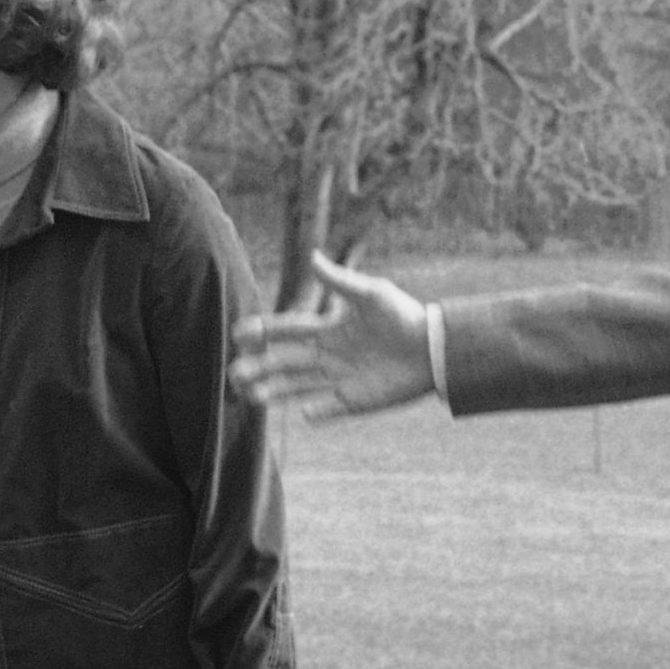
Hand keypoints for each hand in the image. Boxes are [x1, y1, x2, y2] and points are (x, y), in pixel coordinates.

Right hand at [228, 251, 432, 419]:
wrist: (435, 348)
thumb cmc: (404, 316)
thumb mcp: (371, 293)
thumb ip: (339, 281)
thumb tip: (312, 255)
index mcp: (328, 328)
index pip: (288, 330)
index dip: (264, 331)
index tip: (239, 333)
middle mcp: (327, 355)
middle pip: (284, 362)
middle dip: (258, 367)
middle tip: (234, 373)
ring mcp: (339, 379)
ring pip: (297, 388)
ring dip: (274, 392)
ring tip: (249, 397)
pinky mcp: (354, 400)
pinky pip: (328, 408)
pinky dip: (316, 412)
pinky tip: (305, 413)